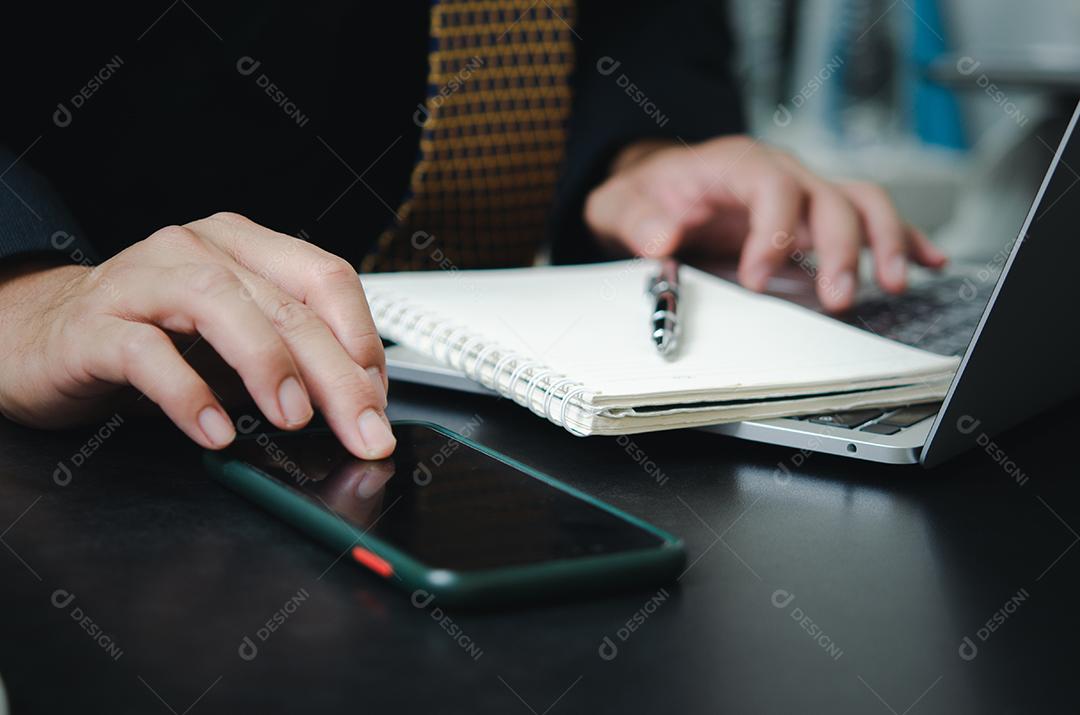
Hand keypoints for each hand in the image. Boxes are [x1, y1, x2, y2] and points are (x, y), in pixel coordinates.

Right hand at [0, 212, 394, 458]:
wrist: (38, 336)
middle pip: (286, 305)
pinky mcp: (95, 324)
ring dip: (268, 365)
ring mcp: (144, 280)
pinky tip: (214, 431)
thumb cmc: (148, 337)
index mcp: (244, 247)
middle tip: (363, 429)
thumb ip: (289, 361)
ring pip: (221, 306)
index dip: (361, 340)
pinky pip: (147, 353)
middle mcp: (198, 249)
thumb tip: (356, 407)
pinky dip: (187, 394)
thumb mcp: (232, 346)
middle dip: (337, 376)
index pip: (325, 278)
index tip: (378, 400)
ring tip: (294, 419)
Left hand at [585, 136, 947, 311]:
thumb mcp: (619, 205)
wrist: (659, 189)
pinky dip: (903, 239)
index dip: (774, 232)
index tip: (760, 280)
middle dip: (842, 248)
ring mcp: (804, 194)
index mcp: (735, 165)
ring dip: (884, 243)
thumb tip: (660, 240)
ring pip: (861, 203)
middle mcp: (779, 174)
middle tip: (838, 299)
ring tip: (895, 285)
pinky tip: (928, 261)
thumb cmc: (646, 196)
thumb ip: (636, 219)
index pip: (772, 187)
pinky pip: (868, 220)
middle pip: (829, 198)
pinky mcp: (816, 218)